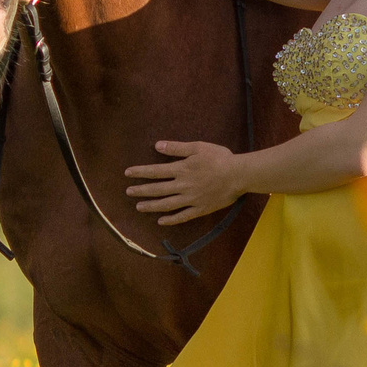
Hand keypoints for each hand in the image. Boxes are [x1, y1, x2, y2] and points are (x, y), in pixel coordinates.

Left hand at [124, 139, 239, 224]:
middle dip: (141, 190)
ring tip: (139, 207)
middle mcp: (182, 186)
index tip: (128, 173)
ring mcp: (190, 200)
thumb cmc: (220, 158)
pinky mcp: (200, 209)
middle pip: (157, 189)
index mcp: (181, 169)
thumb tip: (157, 145)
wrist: (238, 175)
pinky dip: (170, 220)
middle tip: (128, 192)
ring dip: (151, 206)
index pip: (155, 171)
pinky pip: (182, 216)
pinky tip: (161, 221)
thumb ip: (177, 148)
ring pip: (166, 205)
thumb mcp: (198, 147)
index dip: (140, 172)